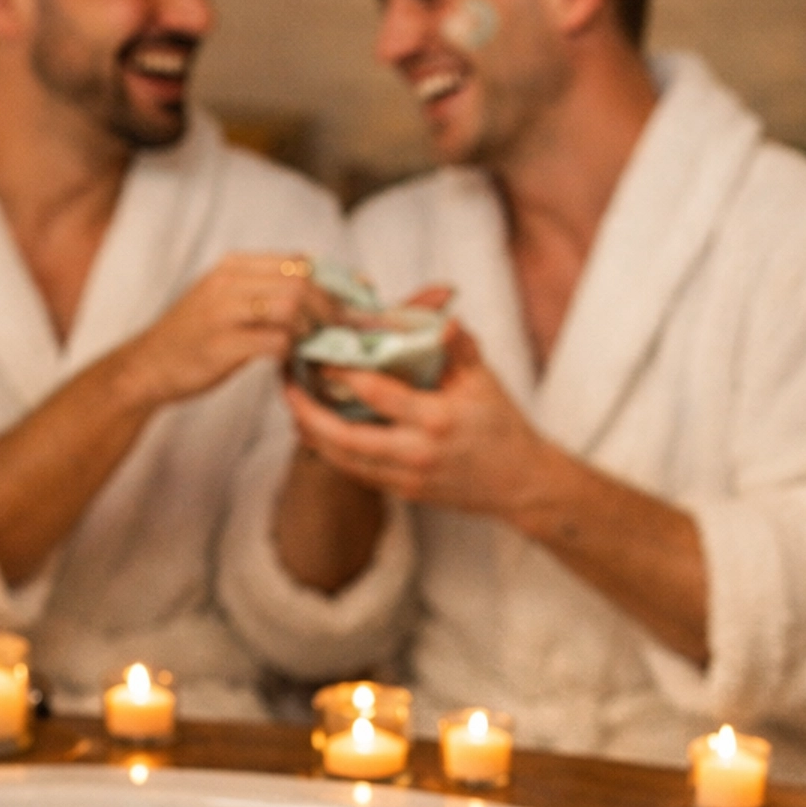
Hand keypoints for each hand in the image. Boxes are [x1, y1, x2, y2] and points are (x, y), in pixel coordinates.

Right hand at [123, 253, 338, 407]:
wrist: (146, 366)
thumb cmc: (194, 338)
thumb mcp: (225, 300)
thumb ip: (263, 290)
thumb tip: (317, 288)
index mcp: (233, 266)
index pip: (297, 261)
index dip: (336, 279)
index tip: (362, 298)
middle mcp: (228, 282)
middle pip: (299, 282)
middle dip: (333, 307)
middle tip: (348, 332)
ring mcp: (222, 312)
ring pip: (291, 307)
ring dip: (314, 329)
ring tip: (320, 347)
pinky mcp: (221, 345)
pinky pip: (274, 342)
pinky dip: (294, 353)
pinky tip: (296, 363)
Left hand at [285, 323, 552, 516]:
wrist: (518, 483)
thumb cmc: (501, 423)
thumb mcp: (485, 379)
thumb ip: (458, 345)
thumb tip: (441, 314)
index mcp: (436, 419)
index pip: (375, 393)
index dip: (342, 372)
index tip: (320, 352)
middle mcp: (417, 453)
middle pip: (344, 437)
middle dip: (309, 412)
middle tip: (287, 386)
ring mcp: (407, 478)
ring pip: (343, 460)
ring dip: (312, 434)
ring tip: (293, 406)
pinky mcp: (402, 492)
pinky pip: (356, 472)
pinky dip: (331, 451)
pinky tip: (316, 431)